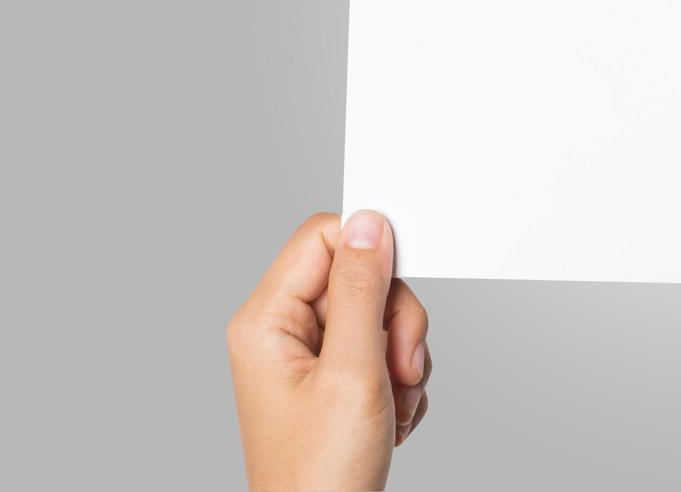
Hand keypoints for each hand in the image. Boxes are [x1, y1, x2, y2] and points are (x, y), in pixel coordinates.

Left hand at [227, 211, 430, 491]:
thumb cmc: (319, 475)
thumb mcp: (351, 372)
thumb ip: (361, 291)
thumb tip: (369, 225)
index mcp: (266, 321)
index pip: (324, 238)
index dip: (371, 253)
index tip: (397, 291)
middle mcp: (282, 333)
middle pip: (360, 278)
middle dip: (395, 322)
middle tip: (398, 367)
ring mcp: (308, 358)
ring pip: (379, 316)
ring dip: (403, 357)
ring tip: (391, 401)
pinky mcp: (334, 380)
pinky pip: (384, 350)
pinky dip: (400, 381)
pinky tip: (390, 415)